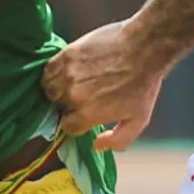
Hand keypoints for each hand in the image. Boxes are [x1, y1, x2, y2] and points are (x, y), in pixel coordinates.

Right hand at [43, 22, 165, 151]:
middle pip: (57, 107)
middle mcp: (73, 95)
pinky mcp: (67, 54)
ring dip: (57, 89)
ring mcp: (68, 74)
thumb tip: (97, 146)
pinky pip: (48, 69)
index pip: (68, 127)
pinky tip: (65, 72)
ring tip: (71, 85)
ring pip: (49, 89)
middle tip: (82, 97)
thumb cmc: (144, 84)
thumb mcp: (139, 120)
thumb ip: (119, 140)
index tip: (83, 115)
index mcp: (87, 114)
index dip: (76, 122)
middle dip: (67, 105)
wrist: (145, 47)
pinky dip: (53, 73)